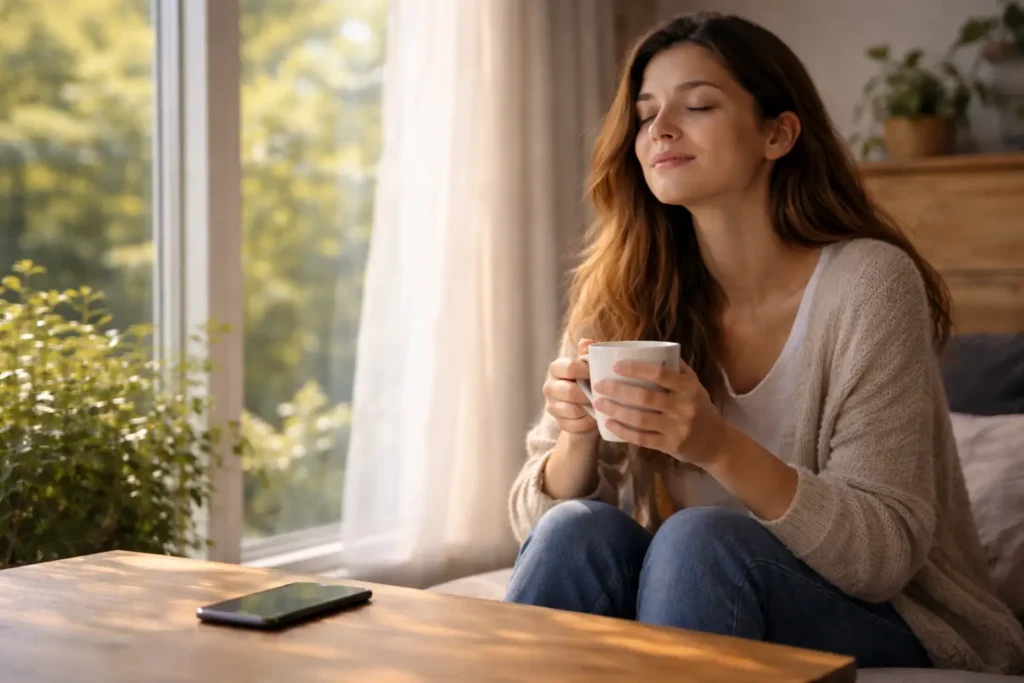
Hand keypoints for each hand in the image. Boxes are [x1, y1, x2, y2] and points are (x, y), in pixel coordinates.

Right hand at [542, 338, 598, 435]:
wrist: (588, 409)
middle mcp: (549, 386)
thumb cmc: (591, 382)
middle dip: (588, 394)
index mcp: (557, 368)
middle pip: (569, 391)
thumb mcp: (591, 367)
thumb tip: (587, 342)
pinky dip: (587, 423)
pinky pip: (574, 425)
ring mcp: (551, 406)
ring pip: (571, 410)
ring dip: (589, 410)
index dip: (586, 371)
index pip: (569, 367)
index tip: (600, 374)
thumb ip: (588, 354)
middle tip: (604, 395)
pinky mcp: (558, 423)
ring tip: (602, 407)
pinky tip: (596, 419)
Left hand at [593, 359, 725, 466]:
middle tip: (598, 385)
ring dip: (615, 411)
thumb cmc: (699, 407)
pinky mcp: (670, 445)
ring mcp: (677, 428)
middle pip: (645, 397)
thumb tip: (653, 347)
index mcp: (689, 387)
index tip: (616, 365)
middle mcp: (684, 407)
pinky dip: (623, 431)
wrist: (716, 442)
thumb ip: (676, 368)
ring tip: (598, 403)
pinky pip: (642, 438)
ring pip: (640, 419)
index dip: (636, 369)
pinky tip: (609, 423)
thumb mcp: (694, 385)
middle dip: (617, 390)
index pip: (661, 374)